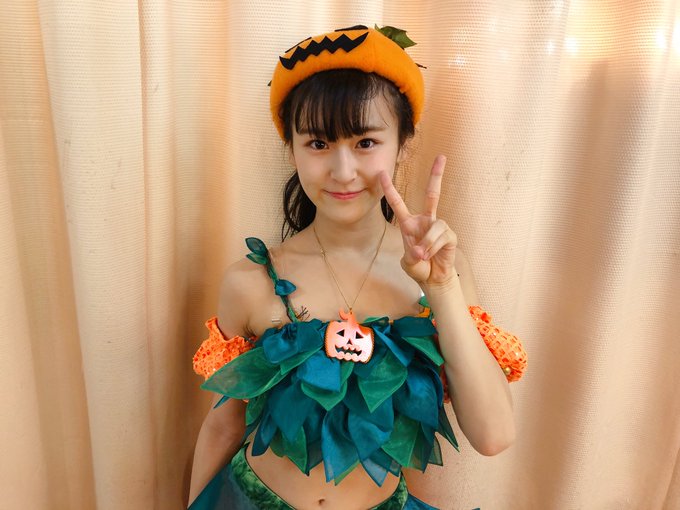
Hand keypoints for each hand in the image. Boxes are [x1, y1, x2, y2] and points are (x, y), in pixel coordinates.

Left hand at [380, 155, 457, 286]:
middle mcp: (425, 221)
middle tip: (441, 156)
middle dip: (436, 175)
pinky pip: (441, 236)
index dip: (389, 188)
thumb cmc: (419, 267)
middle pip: (433, 193)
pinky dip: (433, 248)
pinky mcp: (450, 235)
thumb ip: (411, 255)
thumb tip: (421, 250)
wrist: (433, 279)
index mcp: (409, 224)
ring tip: (422, 256)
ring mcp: (438, 227)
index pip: (398, 203)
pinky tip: (431, 255)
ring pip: (435, 226)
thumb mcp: (408, 262)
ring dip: (427, 244)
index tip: (381, 173)